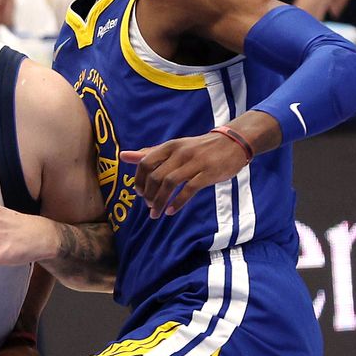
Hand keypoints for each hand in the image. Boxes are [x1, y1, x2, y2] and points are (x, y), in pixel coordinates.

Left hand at [119, 132, 248, 218]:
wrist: (233, 143)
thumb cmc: (199, 148)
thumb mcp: (174, 147)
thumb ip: (150, 154)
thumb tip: (123, 156)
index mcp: (170, 146)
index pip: (146, 162)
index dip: (139, 180)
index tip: (140, 193)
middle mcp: (180, 153)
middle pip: (156, 176)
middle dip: (149, 194)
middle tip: (149, 206)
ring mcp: (194, 163)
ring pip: (169, 184)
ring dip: (160, 201)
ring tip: (156, 213)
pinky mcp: (208, 173)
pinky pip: (188, 189)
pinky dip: (177, 202)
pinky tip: (171, 211)